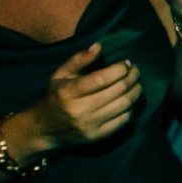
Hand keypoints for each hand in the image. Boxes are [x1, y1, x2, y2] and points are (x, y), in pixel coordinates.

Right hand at [25, 44, 140, 152]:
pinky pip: (123, 120)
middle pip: (117, 90)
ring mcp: (90, 125)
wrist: (44, 129)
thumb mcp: (60, 75)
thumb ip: (79, 60)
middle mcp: (80, 110)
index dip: (120, 69)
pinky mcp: (98, 136)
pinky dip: (131, 107)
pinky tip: (131, 98)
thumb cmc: (55, 97)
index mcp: (69, 92)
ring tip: (137, 83)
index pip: (102, 78)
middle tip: (136, 71)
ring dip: (136, 91)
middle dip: (132, 77)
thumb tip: (99, 46)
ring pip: (124, 105)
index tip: (127, 63)